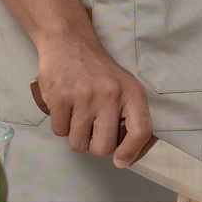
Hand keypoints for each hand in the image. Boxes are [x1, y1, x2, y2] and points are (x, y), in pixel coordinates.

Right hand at [35, 34, 152, 167]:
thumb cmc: (98, 70)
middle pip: (104, 147)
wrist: (69, 41)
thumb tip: (126, 157)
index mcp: (131, 92)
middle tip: (92, 129)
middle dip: (95, 146)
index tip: (120, 160)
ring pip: (79, 143)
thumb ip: (129, 117)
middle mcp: (110, 94)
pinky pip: (59, 131)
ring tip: (77, 115)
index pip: (141, 131)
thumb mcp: (124, 86)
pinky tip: (65, 107)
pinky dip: (61, 124)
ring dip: (76, 136)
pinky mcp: (60, 96)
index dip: (132, 152)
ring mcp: (84, 96)